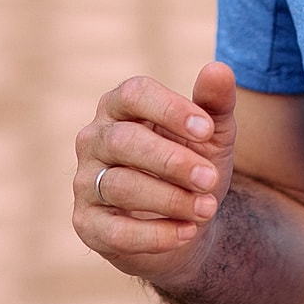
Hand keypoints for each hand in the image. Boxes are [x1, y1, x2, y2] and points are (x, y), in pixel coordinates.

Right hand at [73, 62, 237, 286]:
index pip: (134, 93)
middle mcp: (95, 139)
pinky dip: (156, 234)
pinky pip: (115, 230)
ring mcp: (85, 181)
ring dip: (170, 199)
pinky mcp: (87, 224)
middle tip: (212, 178)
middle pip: (124, 141)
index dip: (170, 109)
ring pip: (120, 186)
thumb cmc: (195, 163)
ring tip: (208, 208)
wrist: (189, 220)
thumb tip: (218, 69)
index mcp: (121, 106)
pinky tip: (188, 232)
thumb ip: (215, 102)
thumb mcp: (212, 134)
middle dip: (173, 161)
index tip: (207, 129)